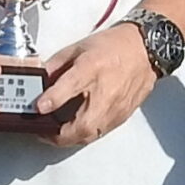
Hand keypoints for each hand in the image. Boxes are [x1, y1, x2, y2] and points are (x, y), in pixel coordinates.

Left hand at [32, 21, 160, 146]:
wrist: (145, 50)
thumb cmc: (113, 46)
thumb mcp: (78, 48)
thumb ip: (55, 65)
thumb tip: (39, 81)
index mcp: (92, 67)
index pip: (70, 86)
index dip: (52, 99)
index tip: (38, 108)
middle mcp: (105, 91)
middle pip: (81, 126)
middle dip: (58, 135)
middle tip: (43, 131)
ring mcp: (116, 107)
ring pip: (90, 135)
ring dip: (70, 138)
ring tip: (56, 132)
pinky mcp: (122, 116)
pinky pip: (100, 132)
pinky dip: (84, 133)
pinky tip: (75, 127)